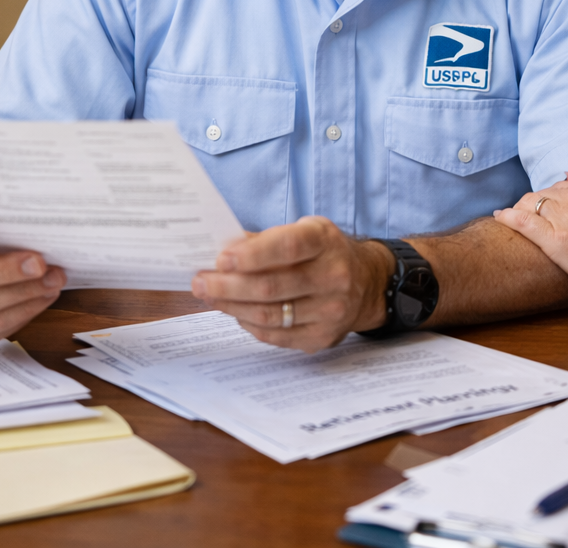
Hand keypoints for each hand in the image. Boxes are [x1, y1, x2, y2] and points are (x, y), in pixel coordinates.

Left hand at [191, 216, 393, 350]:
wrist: (367, 282)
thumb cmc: (324, 252)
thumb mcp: (304, 230)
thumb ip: (265, 240)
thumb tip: (222, 251)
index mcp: (325, 242)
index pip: (287, 248)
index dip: (252, 254)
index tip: (221, 259)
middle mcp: (334, 276)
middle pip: (271, 287)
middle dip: (228, 286)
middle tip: (199, 283)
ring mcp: (331, 311)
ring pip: (269, 315)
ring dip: (232, 307)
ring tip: (209, 297)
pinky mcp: (322, 337)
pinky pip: (276, 336)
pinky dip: (249, 324)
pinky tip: (235, 312)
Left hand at [493, 170, 567, 308]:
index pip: (558, 185)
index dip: (551, 199)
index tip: (548, 211)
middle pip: (542, 193)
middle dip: (535, 205)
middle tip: (532, 219)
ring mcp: (564, 218)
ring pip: (529, 204)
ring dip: (521, 210)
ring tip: (514, 219)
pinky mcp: (554, 241)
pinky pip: (522, 221)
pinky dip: (507, 217)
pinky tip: (500, 218)